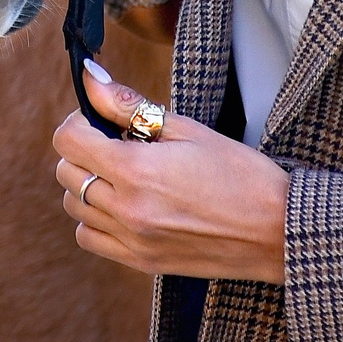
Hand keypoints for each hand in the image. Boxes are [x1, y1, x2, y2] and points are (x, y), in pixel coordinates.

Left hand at [53, 59, 288, 284]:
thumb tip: (91, 79)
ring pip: (74, 207)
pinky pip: (90, 238)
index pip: (68, 142)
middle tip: (117, 143)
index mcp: (136, 170)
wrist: (275, 230)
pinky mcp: (140, 262)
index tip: (101, 120)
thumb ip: (129, 106)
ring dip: (88, 184)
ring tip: (124, 174)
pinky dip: (96, 220)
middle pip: (67, 173)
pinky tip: (125, 205)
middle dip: (84, 151)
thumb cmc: (239, 173)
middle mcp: (125, 209)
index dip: (79, 122)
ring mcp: (131, 240)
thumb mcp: (186, 129)